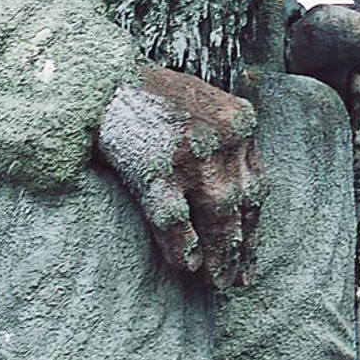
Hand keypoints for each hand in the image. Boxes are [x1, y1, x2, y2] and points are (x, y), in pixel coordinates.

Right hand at [97, 65, 265, 289]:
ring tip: (217, 281)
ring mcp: (192, 152)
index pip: (256, 184)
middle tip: (237, 279)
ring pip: (217, 214)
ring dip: (218, 253)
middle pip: (241, 203)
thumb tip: (236, 200)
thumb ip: (225, 143)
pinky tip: (186, 265)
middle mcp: (223, 136)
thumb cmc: (150, 99)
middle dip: (239, 246)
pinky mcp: (156, 167)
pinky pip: (175, 217)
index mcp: (239, 121)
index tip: (250, 253)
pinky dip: (181, 244)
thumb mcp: (203, 108)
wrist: (102, 78)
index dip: (254, 223)